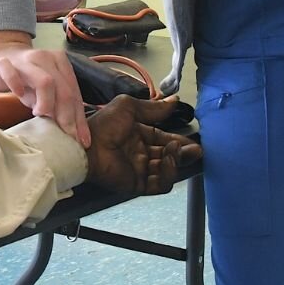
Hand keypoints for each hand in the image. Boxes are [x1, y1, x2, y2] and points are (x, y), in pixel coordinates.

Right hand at [0, 31, 88, 146]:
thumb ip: (58, 105)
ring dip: (47, 103)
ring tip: (41, 115)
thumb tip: (72, 132)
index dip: (79, 117)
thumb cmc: (26, 78)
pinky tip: (19, 94)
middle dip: (67, 116)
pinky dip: (16, 84)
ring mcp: (25, 60)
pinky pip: (11, 73)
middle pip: (63, 88)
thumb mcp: (45, 91)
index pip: (74, 92)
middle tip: (65, 134)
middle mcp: (45, 58)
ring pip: (44, 81)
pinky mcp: (3, 63)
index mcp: (60, 62)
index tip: (82, 139)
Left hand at [84, 96, 201, 195]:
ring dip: (176, 160)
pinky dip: (169, 174)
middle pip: (168, 156)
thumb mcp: (129, 107)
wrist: (88, 147)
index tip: (193, 139)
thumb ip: (153, 108)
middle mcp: (140, 153)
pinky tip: (169, 160)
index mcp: (137, 135)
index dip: (178, 139)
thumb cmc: (104, 125)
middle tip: (196, 149)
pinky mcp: (138, 184)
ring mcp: (139, 170)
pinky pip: (160, 184)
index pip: (164, 139)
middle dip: (183, 152)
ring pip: (167, 169)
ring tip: (178, 150)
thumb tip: (174, 100)